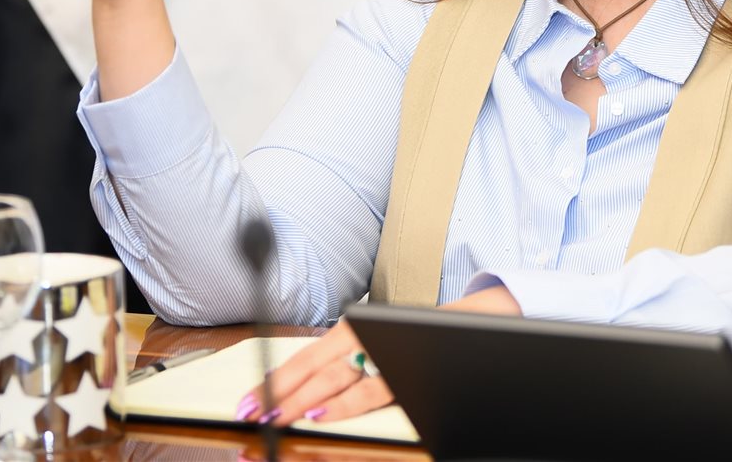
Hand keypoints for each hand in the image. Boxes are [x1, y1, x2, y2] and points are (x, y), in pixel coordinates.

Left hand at [242, 286, 522, 426]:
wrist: (480, 317)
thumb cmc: (422, 335)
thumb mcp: (379, 341)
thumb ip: (348, 362)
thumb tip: (308, 390)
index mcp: (354, 328)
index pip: (306, 356)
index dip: (278, 378)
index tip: (251, 397)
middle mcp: (366, 336)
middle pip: (314, 369)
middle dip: (281, 393)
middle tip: (252, 412)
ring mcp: (387, 353)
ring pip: (337, 380)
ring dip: (303, 400)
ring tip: (278, 415)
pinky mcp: (408, 369)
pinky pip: (372, 389)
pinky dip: (344, 404)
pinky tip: (322, 413)